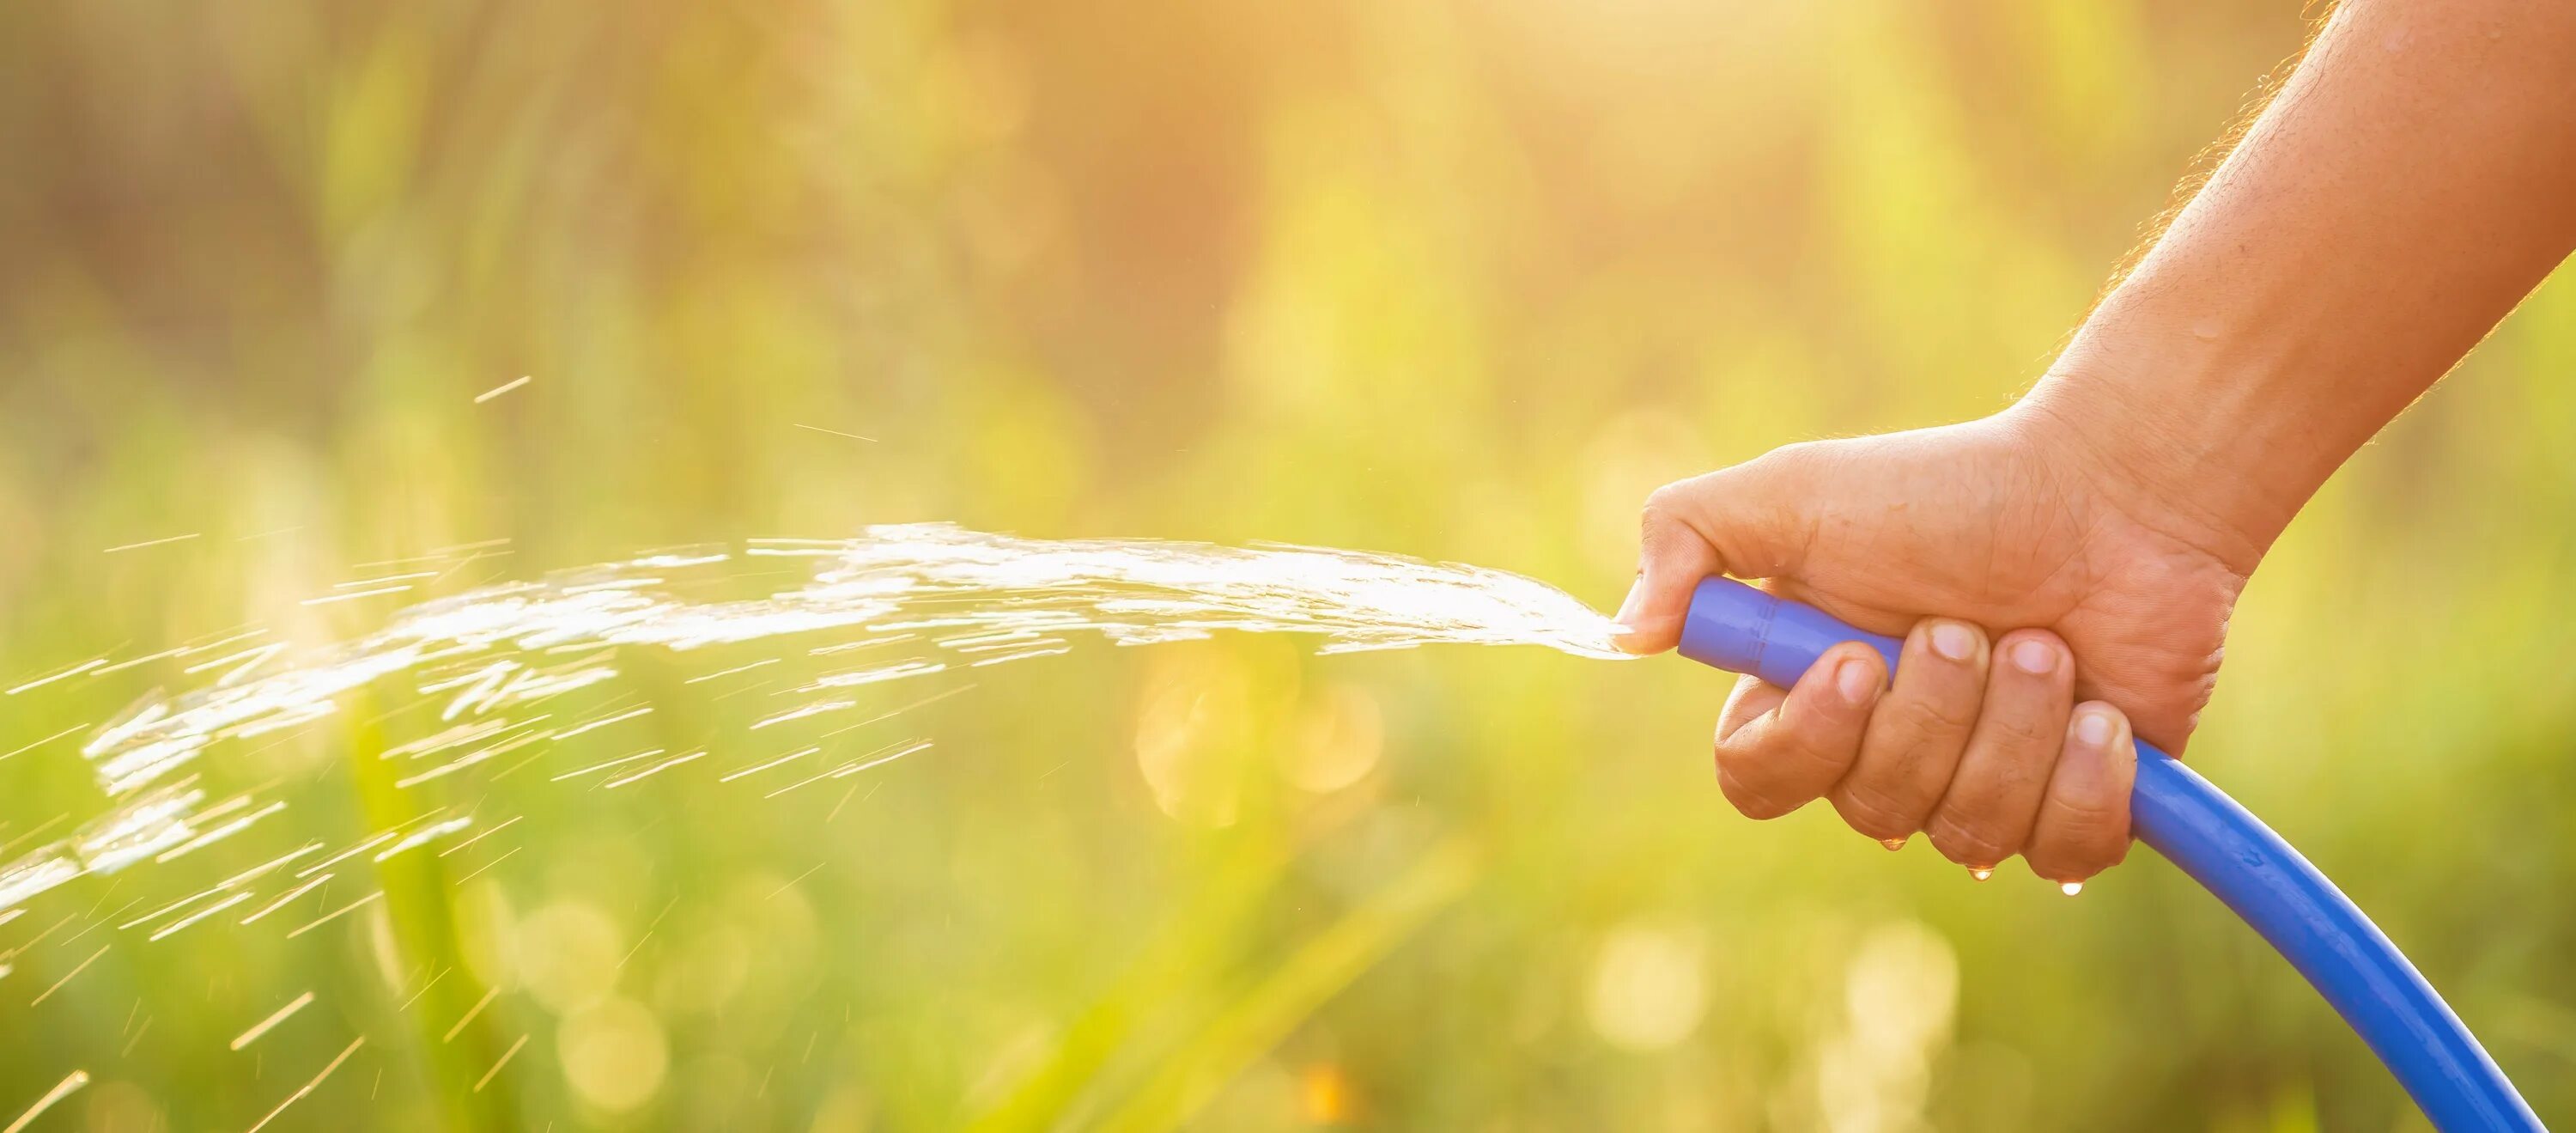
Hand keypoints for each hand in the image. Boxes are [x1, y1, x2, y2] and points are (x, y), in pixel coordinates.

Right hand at [1615, 406, 2255, 884]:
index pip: (1756, 779)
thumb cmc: (1951, 490)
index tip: (1856, 664)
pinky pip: (2064, 851)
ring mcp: (1981, 789)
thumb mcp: (1795, 489)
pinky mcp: (2075, 810)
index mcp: (1808, 694)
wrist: (2116, 495)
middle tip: (1970, 624)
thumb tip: (1623, 634)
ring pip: (1973, 833)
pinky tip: (2100, 710)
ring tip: (2046, 643)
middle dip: (1934, 711)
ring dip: (2016, 725)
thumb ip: (1687, 538)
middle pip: (1875, 808)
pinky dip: (2085, 777)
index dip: (1805, 743)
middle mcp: (1886, 755)